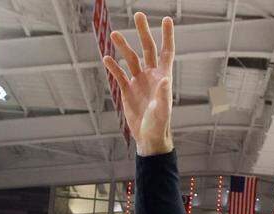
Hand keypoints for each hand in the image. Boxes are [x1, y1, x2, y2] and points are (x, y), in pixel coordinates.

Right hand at [102, 13, 174, 155]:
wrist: (148, 138)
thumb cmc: (159, 125)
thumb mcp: (162, 111)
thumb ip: (164, 95)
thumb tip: (165, 80)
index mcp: (162, 77)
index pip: (166, 52)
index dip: (167, 36)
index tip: (166, 19)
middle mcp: (151, 75)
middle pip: (147, 49)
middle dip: (143, 32)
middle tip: (138, 15)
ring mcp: (139, 81)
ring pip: (130, 59)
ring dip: (123, 46)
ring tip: (114, 34)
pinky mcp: (127, 90)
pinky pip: (119, 74)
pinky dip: (113, 66)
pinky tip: (106, 57)